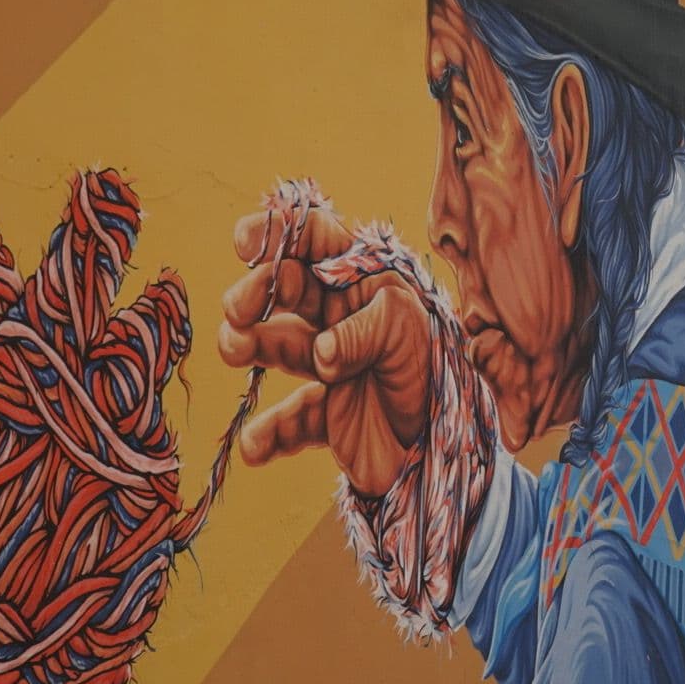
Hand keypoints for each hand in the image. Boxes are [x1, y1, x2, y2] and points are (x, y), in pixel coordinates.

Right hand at [218, 202, 430, 496]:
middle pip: (287, 290)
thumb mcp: (408, 336)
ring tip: (234, 348)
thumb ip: (365, 333)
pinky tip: (255, 446)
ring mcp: (331, 366)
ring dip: (249, 343)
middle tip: (237, 310)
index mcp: (368, 284)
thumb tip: (321, 351)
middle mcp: (343, 318)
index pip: (319, 243)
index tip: (246, 242)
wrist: (451, 448)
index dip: (281, 234)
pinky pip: (290, 421)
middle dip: (255, 293)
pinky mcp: (327, 416)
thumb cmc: (437, 373)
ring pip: (278, 346)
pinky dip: (269, 433)